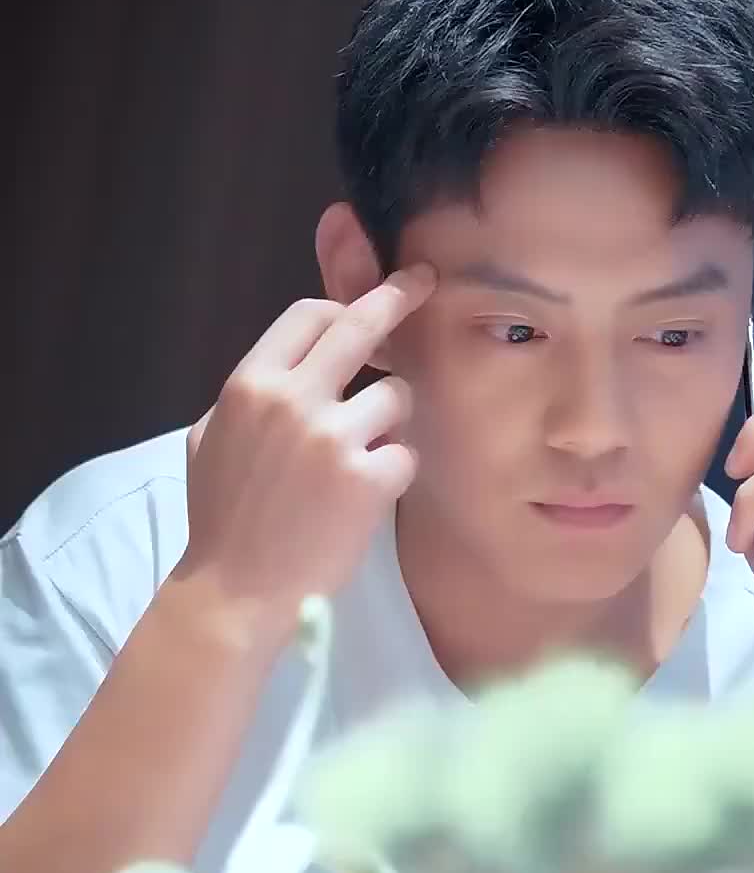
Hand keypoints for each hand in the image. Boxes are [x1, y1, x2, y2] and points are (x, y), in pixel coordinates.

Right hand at [177, 266, 435, 641]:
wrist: (235, 590)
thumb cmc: (221, 520)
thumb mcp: (209, 438)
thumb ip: (252, 395)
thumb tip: (292, 366)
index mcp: (249, 384)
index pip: (308, 315)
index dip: (343, 310)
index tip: (365, 310)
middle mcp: (293, 399)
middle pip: (360, 325)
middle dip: (398, 296)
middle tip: (424, 282)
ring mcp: (333, 438)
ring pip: (397, 395)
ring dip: (392, 422)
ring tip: (364, 458)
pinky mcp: (368, 480)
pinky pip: (406, 453)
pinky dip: (396, 473)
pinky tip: (369, 497)